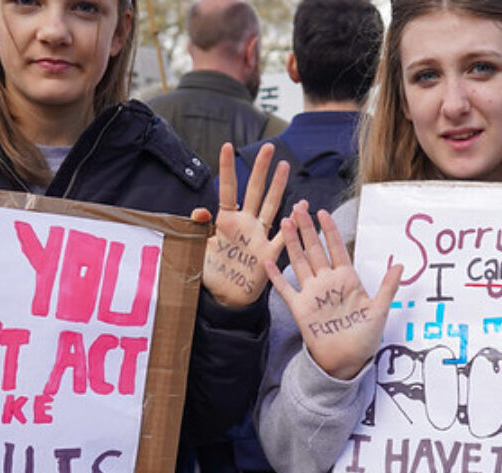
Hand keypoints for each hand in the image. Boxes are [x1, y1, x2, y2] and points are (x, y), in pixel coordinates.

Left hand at [202, 142, 287, 306]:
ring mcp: (258, 236)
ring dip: (278, 186)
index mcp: (227, 220)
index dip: (227, 168)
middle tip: (268, 147)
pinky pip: (283, 236)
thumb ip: (200, 227)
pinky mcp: (268, 253)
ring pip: (271, 206)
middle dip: (260, 169)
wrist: (225, 297)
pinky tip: (302, 206)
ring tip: (284, 165)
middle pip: (255, 191)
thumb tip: (200, 211)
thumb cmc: (212, 271)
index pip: (227, 188)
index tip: (227, 146)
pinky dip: (292, 223)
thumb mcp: (199, 247)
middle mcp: (245, 224)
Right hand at [265, 204, 402, 379]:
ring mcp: (312, 293)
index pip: (337, 248)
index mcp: (347, 279)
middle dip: (307, 228)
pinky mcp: (300, 308)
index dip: (329, 231)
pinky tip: (268, 259)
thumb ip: (388, 287)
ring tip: (284, 223)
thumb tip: (401, 265)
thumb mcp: (379, 311)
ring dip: (292, 243)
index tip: (323, 213)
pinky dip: (276, 275)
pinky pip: (285, 288)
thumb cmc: (365, 337)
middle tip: (299, 208)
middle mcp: (328, 282)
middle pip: (315, 249)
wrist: (347, 361)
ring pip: (299, 262)